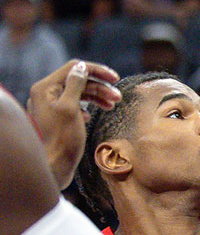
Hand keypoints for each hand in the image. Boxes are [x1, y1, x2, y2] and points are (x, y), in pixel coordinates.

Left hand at [26, 59, 121, 187]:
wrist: (53, 166)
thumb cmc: (61, 138)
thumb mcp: (70, 108)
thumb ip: (76, 85)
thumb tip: (81, 67)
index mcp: (45, 88)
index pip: (75, 68)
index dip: (97, 71)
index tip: (116, 79)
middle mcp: (45, 94)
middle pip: (78, 81)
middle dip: (100, 87)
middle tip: (118, 97)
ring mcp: (50, 106)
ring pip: (79, 93)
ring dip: (97, 97)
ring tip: (113, 105)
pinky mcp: (56, 118)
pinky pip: (75, 105)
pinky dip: (88, 107)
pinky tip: (93, 116)